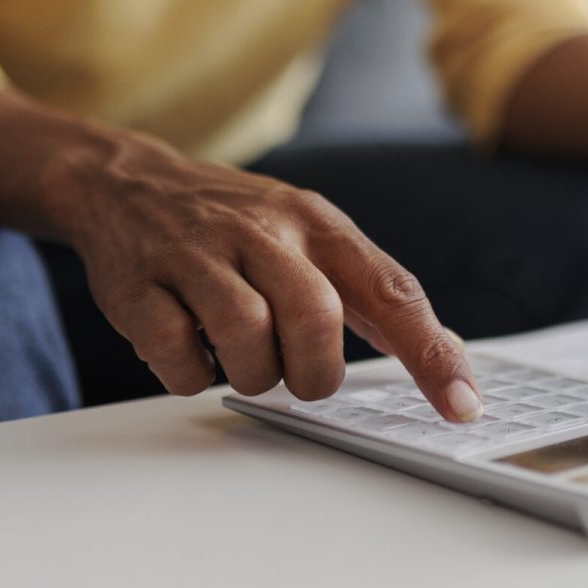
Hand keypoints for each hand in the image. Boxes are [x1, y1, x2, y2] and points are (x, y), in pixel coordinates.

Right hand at [44, 133, 481, 419]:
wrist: (125, 182)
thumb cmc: (235, 224)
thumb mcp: (309, 231)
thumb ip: (369, 289)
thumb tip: (444, 356)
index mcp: (316, 223)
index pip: (391, 290)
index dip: (431, 353)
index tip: (462, 406)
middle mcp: (262, 230)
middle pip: (316, 318)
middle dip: (314, 372)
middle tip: (298, 375)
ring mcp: (197, 254)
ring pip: (246, 337)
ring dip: (253, 375)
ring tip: (242, 360)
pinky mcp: (139, 285)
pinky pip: (178, 355)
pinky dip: (191, 374)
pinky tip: (192, 351)